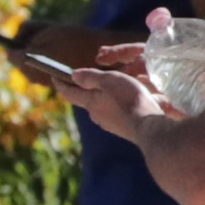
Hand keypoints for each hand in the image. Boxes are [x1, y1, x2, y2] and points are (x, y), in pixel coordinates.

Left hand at [30, 52, 161, 130]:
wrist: (149, 127)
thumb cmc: (129, 100)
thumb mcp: (110, 81)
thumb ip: (91, 77)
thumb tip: (73, 75)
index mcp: (90, 102)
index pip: (70, 93)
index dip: (61, 84)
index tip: (55, 76)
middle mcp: (96, 115)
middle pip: (86, 100)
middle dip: (86, 90)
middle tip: (90, 79)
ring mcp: (109, 124)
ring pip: (103, 107)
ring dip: (105, 98)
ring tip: (115, 89)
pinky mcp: (122, 129)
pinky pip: (116, 113)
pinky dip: (117, 105)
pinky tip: (128, 102)